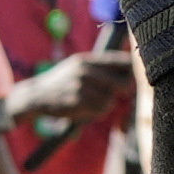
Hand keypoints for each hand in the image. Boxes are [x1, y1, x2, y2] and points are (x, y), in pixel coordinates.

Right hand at [11, 50, 134, 130]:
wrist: (35, 95)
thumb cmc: (62, 82)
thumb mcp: (79, 67)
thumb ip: (102, 69)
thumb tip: (132, 72)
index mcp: (87, 60)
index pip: (122, 62)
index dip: (135, 71)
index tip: (137, 78)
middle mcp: (85, 70)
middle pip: (123, 83)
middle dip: (125, 91)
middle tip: (121, 94)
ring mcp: (81, 85)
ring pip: (111, 99)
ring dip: (105, 104)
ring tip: (91, 102)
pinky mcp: (77, 101)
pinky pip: (99, 110)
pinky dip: (95, 112)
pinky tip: (84, 109)